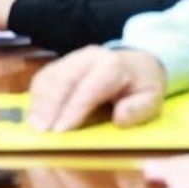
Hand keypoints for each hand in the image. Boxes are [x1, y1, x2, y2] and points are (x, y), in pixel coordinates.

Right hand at [28, 45, 166, 131]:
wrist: (136, 62)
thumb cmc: (141, 86)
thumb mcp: (152, 99)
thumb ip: (139, 109)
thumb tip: (119, 119)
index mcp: (112, 66)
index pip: (89, 88)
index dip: (73, 109)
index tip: (62, 130)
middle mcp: (88, 57)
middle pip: (63, 79)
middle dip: (50, 106)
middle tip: (42, 130)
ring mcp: (72, 58)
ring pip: (49, 76)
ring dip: (40, 102)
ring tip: (36, 125)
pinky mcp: (60, 63)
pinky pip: (43, 77)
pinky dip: (37, 97)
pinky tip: (36, 115)